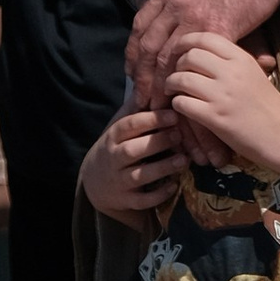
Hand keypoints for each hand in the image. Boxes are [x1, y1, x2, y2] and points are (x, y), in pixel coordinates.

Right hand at [80, 107, 187, 227]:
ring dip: (163, 167)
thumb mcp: (119, 127)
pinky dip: (158, 195)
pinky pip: (142, 200)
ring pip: (139, 175)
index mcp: (112, 137)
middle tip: (179, 134)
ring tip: (184, 160)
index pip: (128, 126)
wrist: (95, 183)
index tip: (173, 114)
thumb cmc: (116, 148)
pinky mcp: (126, 200)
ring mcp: (119, 181)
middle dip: (157, 142)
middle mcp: (114, 158)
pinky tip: (175, 185)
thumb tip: (152, 80)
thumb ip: (134, 109)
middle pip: (133, 150)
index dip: (150, 120)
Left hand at [129, 0, 279, 101]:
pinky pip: (195, 62)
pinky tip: (185, 97)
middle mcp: (179, 5)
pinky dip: (187, 82)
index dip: (135, 51)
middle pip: (150, 46)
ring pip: (167, 58)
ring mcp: (197, 18)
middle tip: (139, 98)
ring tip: (156, 105)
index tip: (132, 70)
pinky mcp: (221, 30)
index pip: (142, 25)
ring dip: (158, 84)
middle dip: (142, 75)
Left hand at [162, 37, 279, 177]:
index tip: (179, 50)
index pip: (206, 38)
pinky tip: (182, 107)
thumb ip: (232, 63)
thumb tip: (204, 53)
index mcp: (242, 59)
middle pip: (190, 56)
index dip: (186, 41)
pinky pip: (182, 102)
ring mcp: (222, 95)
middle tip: (176, 73)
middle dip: (177, 64)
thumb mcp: (256, 75)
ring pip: (181, 78)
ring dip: (171, 84)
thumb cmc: (269, 107)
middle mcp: (231, 72)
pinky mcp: (214, 117)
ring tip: (173, 91)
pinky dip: (177, 104)